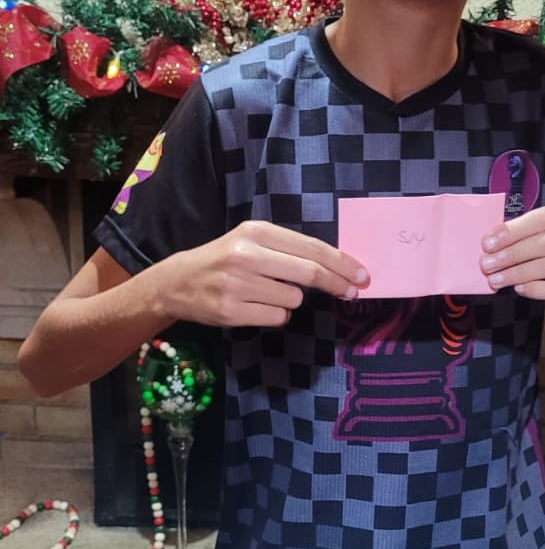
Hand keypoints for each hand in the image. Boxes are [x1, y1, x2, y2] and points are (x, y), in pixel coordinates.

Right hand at [164, 221, 368, 326]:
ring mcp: (238, 284)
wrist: (178, 282)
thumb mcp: (253, 242)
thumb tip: (338, 266)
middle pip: (309, 273)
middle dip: (336, 284)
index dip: (342, 263)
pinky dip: (276, 315)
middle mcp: (247, 255)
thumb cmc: (225, 259)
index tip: (362, 275)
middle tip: (353, 292)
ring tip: (265, 293)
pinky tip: (256, 306)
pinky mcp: (232, 311)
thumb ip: (289, 249)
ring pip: (294, 299)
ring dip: (291, 300)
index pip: (311, 248)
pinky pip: (277, 317)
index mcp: (257, 231)